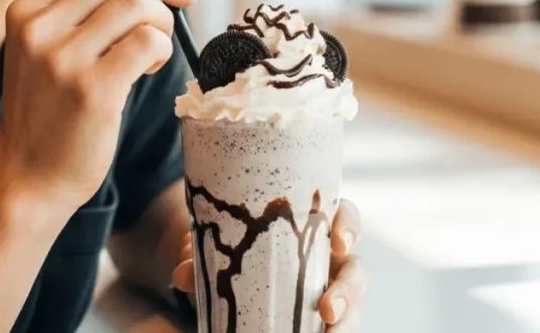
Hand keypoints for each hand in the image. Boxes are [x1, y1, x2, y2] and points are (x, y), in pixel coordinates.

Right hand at [0, 0, 197, 215]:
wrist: (28, 179)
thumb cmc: (52, 112)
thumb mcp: (47, 50)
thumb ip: (81, 12)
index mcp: (26, 10)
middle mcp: (38, 28)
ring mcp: (62, 59)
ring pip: (136, 3)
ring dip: (163, 20)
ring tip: (158, 47)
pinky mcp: (91, 90)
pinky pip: (147, 42)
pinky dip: (162, 48)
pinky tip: (152, 68)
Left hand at [171, 199, 369, 330]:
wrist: (230, 281)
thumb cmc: (237, 253)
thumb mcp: (222, 251)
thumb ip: (202, 260)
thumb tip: (182, 274)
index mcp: (314, 229)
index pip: (345, 217)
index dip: (349, 227)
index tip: (339, 243)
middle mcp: (330, 260)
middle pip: (358, 268)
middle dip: (349, 289)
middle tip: (327, 310)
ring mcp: (330, 291)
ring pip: (353, 306)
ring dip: (346, 323)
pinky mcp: (324, 320)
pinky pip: (336, 328)